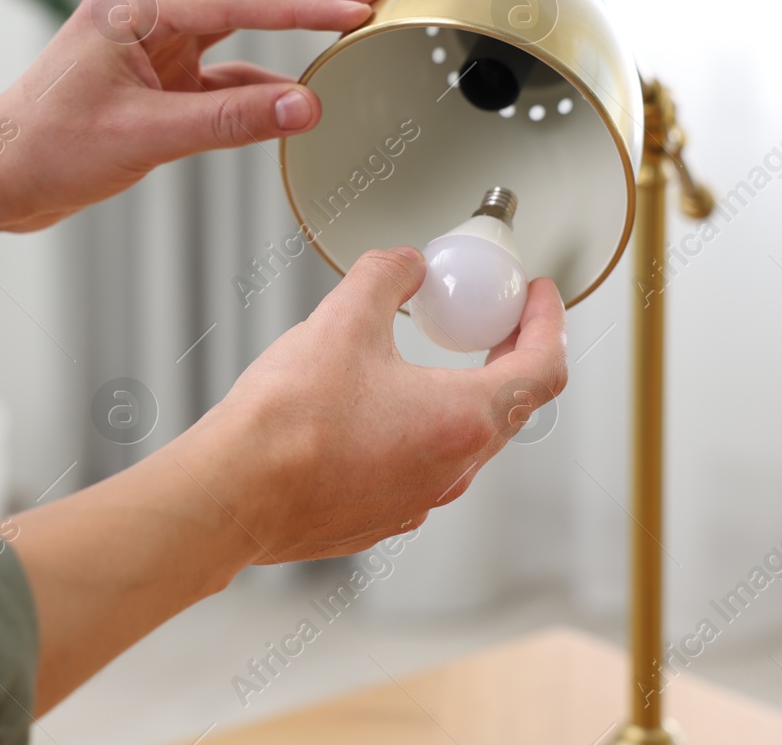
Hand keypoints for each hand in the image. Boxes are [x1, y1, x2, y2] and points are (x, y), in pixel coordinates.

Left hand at [0, 0, 385, 231]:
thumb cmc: (47, 150)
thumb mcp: (143, 138)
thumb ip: (229, 122)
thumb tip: (307, 107)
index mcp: (134, 10)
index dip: (303, 3)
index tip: (357, 10)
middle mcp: (145, 10)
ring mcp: (153, 39)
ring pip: (237, 6)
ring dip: (291, 8)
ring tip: (348, 15)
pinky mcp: (159, 72)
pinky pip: (225, 62)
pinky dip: (265, 72)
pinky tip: (300, 89)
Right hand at [5, 247, 564, 709]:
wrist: (231, 495)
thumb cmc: (286, 423)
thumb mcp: (343, 319)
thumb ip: (386, 276)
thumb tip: (405, 264)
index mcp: (462, 420)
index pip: (543, 368)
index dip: (550, 323)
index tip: (540, 298)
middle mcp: (451, 469)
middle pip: (511, 406)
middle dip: (508, 354)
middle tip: (490, 320)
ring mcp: (418, 501)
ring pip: (464, 439)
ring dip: (461, 393)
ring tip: (429, 357)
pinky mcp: (381, 517)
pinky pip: (421, 466)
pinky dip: (419, 427)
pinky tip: (377, 405)